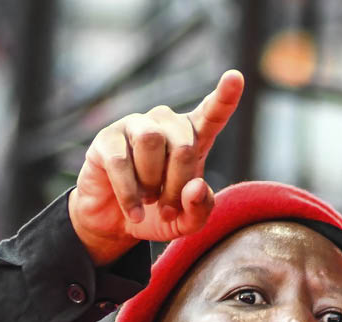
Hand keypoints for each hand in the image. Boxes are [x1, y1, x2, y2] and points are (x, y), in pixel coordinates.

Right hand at [68, 69, 243, 264]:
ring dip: (152, 182)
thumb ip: (199, 209)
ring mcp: (134, 126)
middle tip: (168, 209)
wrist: (115, 223)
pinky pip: (120, 161)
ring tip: (148, 199)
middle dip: (178, 185)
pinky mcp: (106, 139)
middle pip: (183, 145)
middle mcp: (165, 124)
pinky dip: (130, 195)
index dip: (224, 97)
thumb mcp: (185, 222)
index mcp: (191, 138)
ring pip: (151, 141)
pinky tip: (134, 212)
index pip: (211, 114)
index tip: (235, 78)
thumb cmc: (156, 215)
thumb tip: (196, 187)